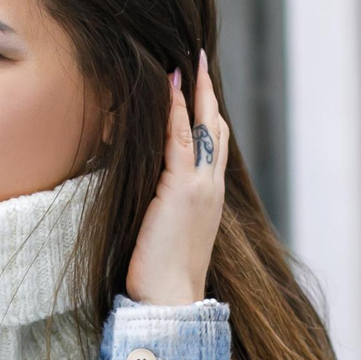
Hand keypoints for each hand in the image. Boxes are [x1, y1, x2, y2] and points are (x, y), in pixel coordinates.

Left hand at [123, 52, 229, 306]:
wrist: (171, 298)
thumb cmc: (162, 273)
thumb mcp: (166, 229)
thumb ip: (162, 203)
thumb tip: (144, 187)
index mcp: (210, 196)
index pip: (213, 145)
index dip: (207, 114)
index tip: (200, 87)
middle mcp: (212, 186)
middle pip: (216, 128)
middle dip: (208, 93)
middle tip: (199, 61)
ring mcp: (201, 186)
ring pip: (203, 127)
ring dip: (195, 92)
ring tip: (187, 62)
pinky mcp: (183, 189)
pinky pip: (181, 140)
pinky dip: (176, 112)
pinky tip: (171, 88)